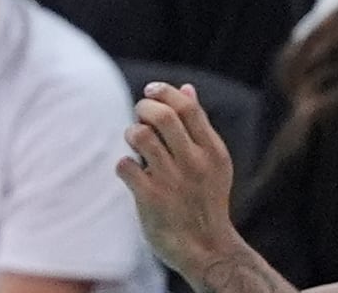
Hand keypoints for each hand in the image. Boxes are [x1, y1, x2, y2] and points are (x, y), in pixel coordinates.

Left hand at [118, 81, 251, 282]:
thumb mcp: (213, 163)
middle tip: (140, 117)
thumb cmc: (205, 200)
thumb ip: (199, 125)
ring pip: (140, 136)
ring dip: (131, 134)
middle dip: (143, 108)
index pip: (187, 106)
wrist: (208, 251)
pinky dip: (123, 166)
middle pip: (162, 115)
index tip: (150, 91)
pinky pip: (125, 166)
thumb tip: (187, 88)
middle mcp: (195, 163)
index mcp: (213, 151)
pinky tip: (132, 174)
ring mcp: (173, 181)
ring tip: (136, 146)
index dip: (164, 92)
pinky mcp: (152, 199)